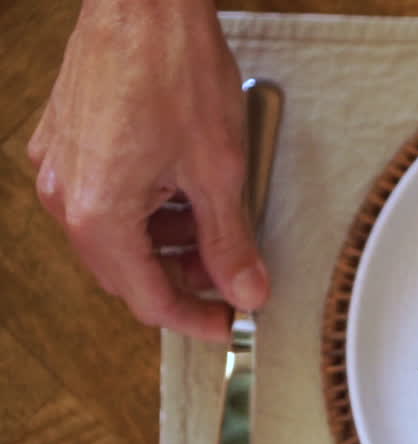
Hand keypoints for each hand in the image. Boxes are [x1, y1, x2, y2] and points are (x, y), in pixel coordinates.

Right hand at [27, 0, 264, 341]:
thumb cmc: (174, 71)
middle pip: (126, 270)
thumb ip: (230, 242)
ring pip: (115, 235)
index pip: (146, 297)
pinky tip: (186, 195)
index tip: (228, 324)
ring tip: (217, 230)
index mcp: (97, 213)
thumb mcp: (219, 170)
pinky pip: (104, 197)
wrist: (142, 1)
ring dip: (166, 244)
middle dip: (182, 279)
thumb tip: (246, 292)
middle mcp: (63, 194)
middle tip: (231, 278)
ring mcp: (59, 165)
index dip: (193, 318)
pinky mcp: (66, 140)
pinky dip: (147, 210)